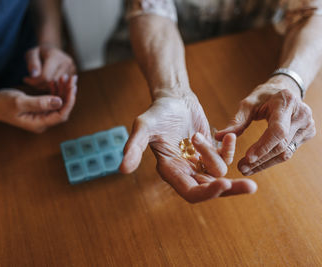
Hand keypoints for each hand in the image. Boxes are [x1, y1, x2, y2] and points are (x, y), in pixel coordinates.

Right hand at [0, 75, 76, 132]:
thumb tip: (59, 102)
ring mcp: (41, 116)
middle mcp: (42, 122)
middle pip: (62, 109)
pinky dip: (56, 90)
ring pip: (59, 104)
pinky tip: (55, 81)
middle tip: (72, 78)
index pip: (61, 115)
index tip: (72, 87)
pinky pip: (52, 100)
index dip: (69, 101)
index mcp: (38, 123)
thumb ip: (40, 103)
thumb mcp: (20, 101)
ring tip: (65, 77)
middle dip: (68, 94)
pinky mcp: (39, 109)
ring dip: (63, 90)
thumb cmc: (2, 103)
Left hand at [24, 44, 75, 89]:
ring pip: (57, 87)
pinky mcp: (74, 75)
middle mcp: (67, 63)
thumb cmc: (40, 53)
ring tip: (38, 81)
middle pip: (52, 83)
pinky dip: (53, 88)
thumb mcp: (31, 54)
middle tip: (31, 81)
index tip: (26, 79)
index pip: (46, 77)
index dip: (34, 81)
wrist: (53, 51)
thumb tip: (34, 75)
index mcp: (56, 57)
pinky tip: (46, 83)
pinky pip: (62, 87)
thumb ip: (32, 64)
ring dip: (46, 87)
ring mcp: (72, 70)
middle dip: (39, 85)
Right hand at [120, 96, 256, 203]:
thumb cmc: (156, 111)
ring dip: (215, 153)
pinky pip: (226, 158)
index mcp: (170, 171)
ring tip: (198, 135)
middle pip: (210, 190)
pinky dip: (229, 148)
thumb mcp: (143, 126)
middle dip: (230, 189)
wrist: (173, 98)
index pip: (190, 192)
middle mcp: (185, 171)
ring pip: (219, 173)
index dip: (207, 192)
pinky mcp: (210, 152)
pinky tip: (228, 136)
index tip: (225, 184)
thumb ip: (133, 147)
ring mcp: (198, 163)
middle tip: (252, 187)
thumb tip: (122, 169)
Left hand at [216, 77, 315, 175]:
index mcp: (286, 102)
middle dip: (260, 159)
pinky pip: (288, 152)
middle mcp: (301, 115)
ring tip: (246, 169)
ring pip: (286, 152)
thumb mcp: (248, 104)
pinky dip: (271, 160)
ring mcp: (307, 126)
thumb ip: (236, 121)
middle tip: (241, 168)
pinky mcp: (307, 134)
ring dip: (265, 163)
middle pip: (281, 145)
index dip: (263, 146)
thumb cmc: (263, 96)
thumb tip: (218, 137)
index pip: (277, 130)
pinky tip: (257, 164)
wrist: (284, 91)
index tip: (247, 158)